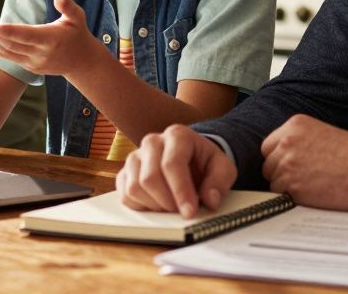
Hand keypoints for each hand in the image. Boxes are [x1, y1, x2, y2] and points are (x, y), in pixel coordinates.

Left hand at [0, 0, 106, 76]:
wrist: (81, 62)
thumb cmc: (77, 33)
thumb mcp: (77, 18)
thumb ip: (68, 6)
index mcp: (51, 39)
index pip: (26, 35)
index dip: (8, 31)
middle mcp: (40, 53)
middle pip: (11, 45)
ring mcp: (32, 62)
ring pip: (5, 53)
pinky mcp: (27, 66)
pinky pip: (7, 57)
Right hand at [117, 124, 236, 217]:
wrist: (192, 158)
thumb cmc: (205, 163)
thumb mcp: (223, 168)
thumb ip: (220, 182)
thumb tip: (210, 199)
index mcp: (177, 135)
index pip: (172, 164)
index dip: (180, 191)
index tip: (190, 212)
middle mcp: (152, 142)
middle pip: (149, 178)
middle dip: (167, 202)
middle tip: (182, 213)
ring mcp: (135, 157)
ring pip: (134, 188)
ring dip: (154, 206)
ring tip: (172, 208)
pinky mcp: (126, 173)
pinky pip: (124, 195)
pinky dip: (141, 207)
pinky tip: (158, 207)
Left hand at [260, 114, 347, 209]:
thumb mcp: (324, 134)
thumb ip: (301, 141)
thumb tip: (285, 156)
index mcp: (295, 125)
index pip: (269, 145)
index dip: (279, 158)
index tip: (289, 166)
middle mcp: (287, 142)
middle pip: (268, 163)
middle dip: (281, 173)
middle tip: (302, 179)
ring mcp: (287, 164)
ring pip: (273, 181)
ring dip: (287, 187)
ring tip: (312, 187)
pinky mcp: (292, 186)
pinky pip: (281, 196)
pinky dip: (293, 199)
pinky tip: (313, 195)